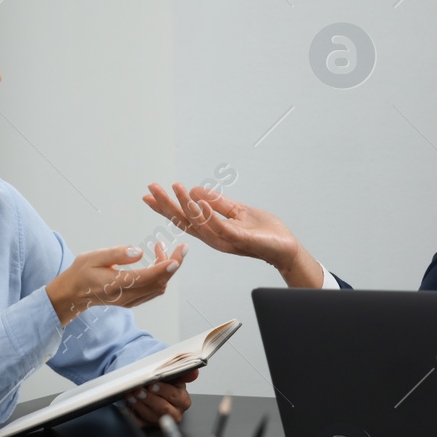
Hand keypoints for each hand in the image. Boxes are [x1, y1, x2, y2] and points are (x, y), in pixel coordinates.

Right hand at [45, 242, 184, 326]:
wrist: (73, 293)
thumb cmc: (82, 271)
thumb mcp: (94, 257)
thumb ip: (117, 255)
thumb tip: (139, 252)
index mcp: (115, 284)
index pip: (146, 277)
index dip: (164, 267)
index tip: (178, 256)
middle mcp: (126, 296)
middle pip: (158, 283)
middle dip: (173, 265)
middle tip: (181, 247)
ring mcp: (131, 301)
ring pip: (158, 288)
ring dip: (167, 270)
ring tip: (162, 248)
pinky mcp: (133, 301)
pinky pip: (154, 290)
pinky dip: (160, 276)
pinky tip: (157, 260)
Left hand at [126, 370, 197, 425]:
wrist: (158, 393)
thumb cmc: (168, 386)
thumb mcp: (177, 378)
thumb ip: (184, 374)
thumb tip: (194, 372)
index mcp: (183, 401)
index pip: (174, 396)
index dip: (163, 390)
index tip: (152, 385)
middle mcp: (174, 413)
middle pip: (162, 408)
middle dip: (149, 399)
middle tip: (138, 390)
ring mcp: (161, 420)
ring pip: (150, 415)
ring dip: (139, 405)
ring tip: (130, 395)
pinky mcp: (149, 425)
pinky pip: (140, 423)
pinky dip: (132, 416)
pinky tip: (126, 409)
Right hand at [142, 183, 324, 287]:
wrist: (286, 247)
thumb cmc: (265, 232)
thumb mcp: (238, 211)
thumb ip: (218, 203)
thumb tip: (195, 190)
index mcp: (212, 230)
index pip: (184, 218)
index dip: (166, 207)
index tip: (150, 194)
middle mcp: (214, 237)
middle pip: (184, 222)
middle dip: (167, 206)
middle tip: (151, 190)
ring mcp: (226, 239)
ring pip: (199, 223)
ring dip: (185, 205)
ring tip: (175, 189)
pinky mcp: (240, 239)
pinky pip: (220, 226)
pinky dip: (208, 214)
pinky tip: (198, 202)